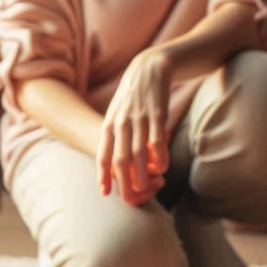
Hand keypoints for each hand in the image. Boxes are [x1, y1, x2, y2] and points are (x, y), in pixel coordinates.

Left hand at [98, 50, 171, 206]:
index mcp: (109, 124)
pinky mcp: (157, 113)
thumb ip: (115, 136)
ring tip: (144, 188)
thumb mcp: (117, 114)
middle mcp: (121, 123)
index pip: (102, 154)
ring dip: (141, 173)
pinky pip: (156, 139)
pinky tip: (163, 168)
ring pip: (138, 152)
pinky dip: (159, 156)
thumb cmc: (132, 97)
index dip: (103, 175)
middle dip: (123, 181)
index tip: (105, 192)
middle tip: (129, 198)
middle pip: (119, 158)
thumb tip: (115, 164)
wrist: (149, 67)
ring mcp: (139, 118)